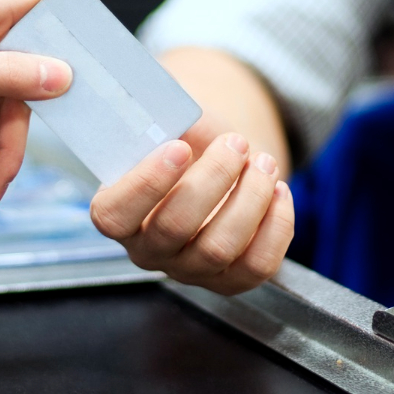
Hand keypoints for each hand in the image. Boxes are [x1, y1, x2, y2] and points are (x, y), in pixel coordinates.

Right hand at [89, 123, 294, 294]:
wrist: (212, 170)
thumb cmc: (184, 146)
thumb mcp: (167, 128)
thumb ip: (165, 120)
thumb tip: (182, 111)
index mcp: (117, 215)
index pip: (114, 215)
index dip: (146, 182)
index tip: (180, 147)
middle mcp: (148, 250)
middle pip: (174, 227)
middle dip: (214, 177)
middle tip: (236, 143)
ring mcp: (189, 271)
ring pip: (220, 248)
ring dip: (251, 197)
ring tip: (263, 162)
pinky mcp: (230, 282)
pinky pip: (258, 265)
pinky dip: (277, 225)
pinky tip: (279, 191)